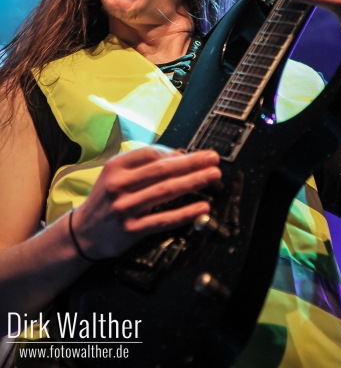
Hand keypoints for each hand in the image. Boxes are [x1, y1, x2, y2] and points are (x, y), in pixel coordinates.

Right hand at [71, 145, 220, 259]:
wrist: (82, 232)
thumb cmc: (106, 199)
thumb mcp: (116, 175)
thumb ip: (143, 165)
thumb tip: (178, 155)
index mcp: (116, 166)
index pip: (151, 154)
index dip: (176, 153)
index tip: (197, 154)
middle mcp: (118, 185)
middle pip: (162, 170)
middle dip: (192, 163)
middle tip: (214, 159)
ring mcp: (124, 208)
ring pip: (165, 191)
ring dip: (193, 182)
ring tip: (213, 176)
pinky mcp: (131, 230)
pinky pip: (163, 219)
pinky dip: (185, 213)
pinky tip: (202, 207)